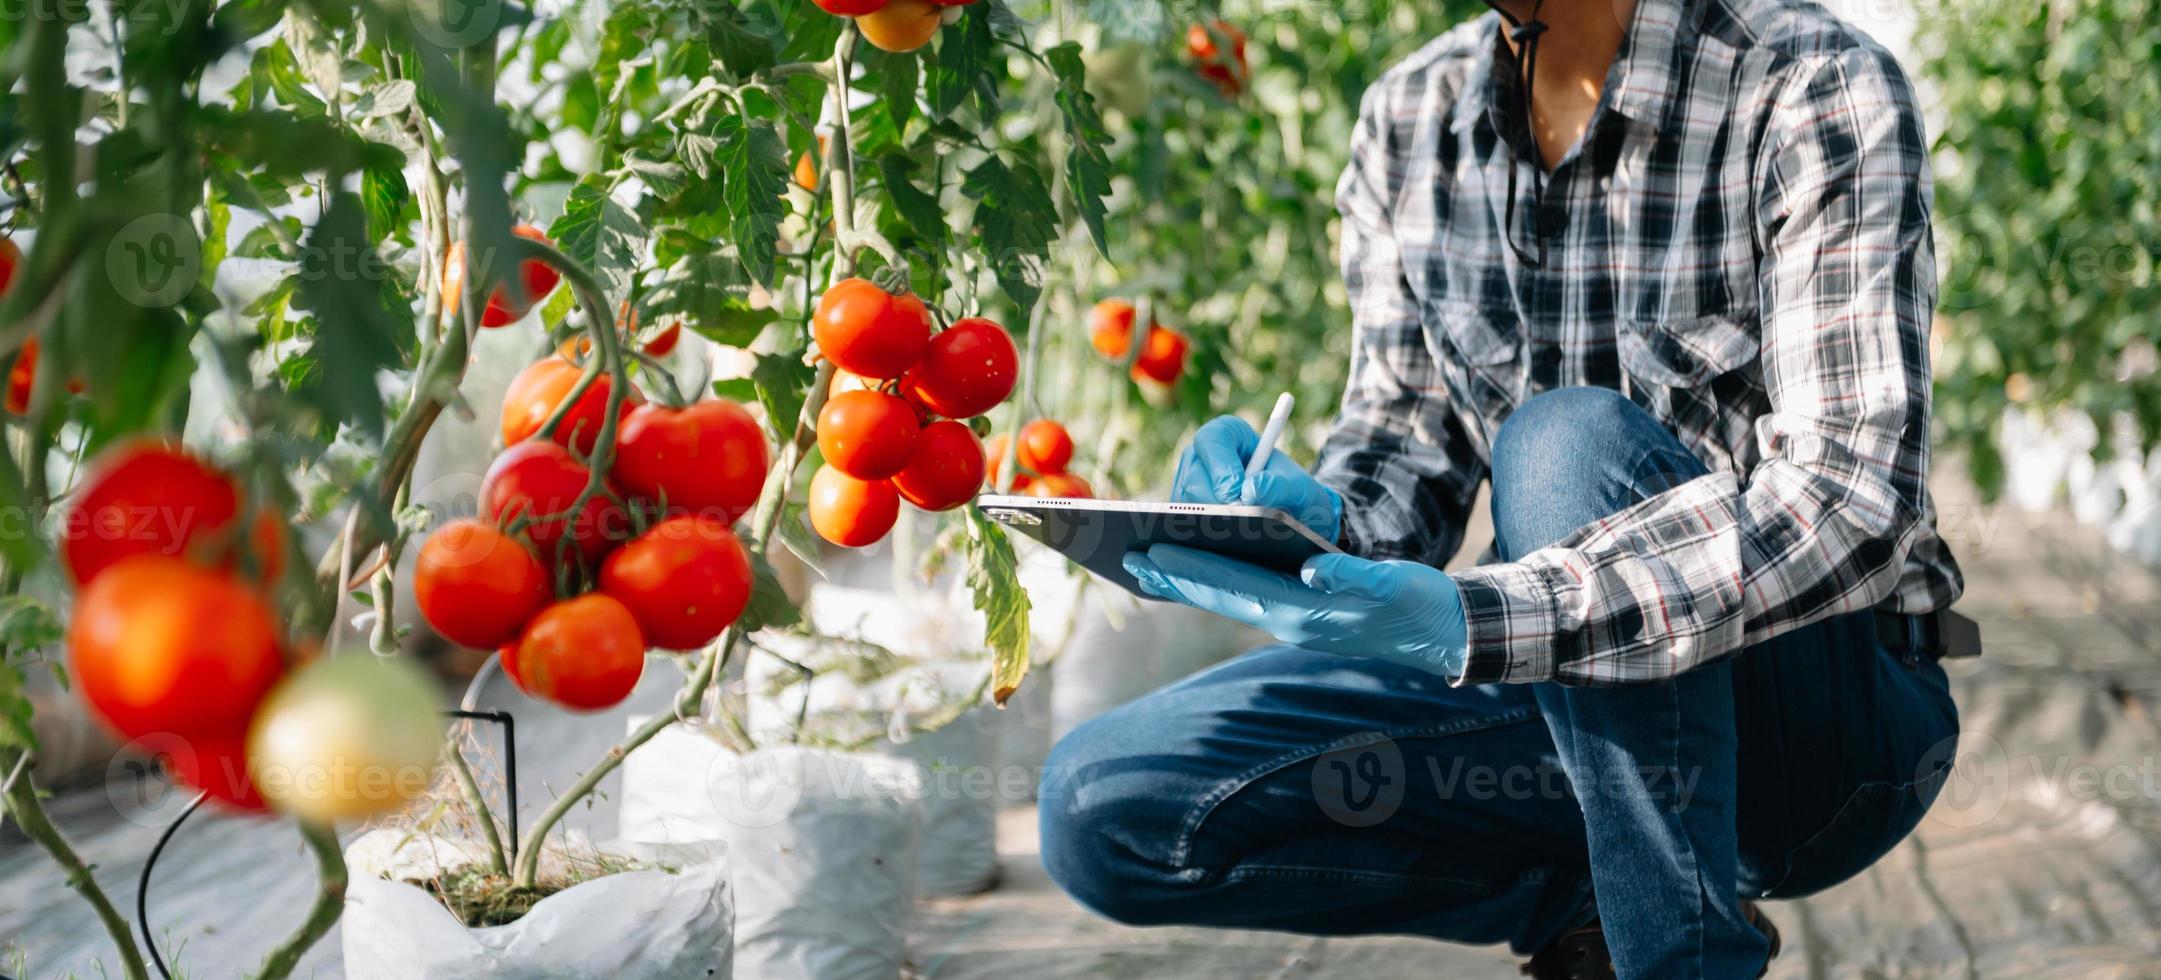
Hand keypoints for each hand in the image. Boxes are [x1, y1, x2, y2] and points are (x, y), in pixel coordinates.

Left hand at [1123, 544, 1466, 678]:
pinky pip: (1249, 600)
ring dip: (1191, 583)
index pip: (1237, 587)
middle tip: (1130, 559)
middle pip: (1223, 596)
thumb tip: (1313, 567)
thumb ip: (1353, 576)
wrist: (1446, 635)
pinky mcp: (1305, 618)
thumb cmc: (1422, 605)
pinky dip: (1219, 585)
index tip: (1153, 554)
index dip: (1194, 570)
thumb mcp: (1394, 585)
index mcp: (1308, 612)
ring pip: (1232, 599)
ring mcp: (1297, 623)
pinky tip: (1202, 573)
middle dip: (1177, 578)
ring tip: (1152, 564)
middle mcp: (1293, 621)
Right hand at [1173, 416, 1342, 542]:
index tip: (1237, 494)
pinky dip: (1206, 535)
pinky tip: (1227, 544)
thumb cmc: (1295, 494)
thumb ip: (1280, 485)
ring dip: (1211, 523)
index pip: (1213, 440)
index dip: (1221, 467)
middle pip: (1193, 478)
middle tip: (1239, 523)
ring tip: (1238, 536)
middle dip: (1214, 503)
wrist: (1294, 519)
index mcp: (1228, 435)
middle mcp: (1202, 457)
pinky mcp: (1186, 513)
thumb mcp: (1299, 489)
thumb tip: (1250, 490)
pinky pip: (1185, 524)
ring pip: (1186, 505)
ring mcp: (1190, 486)